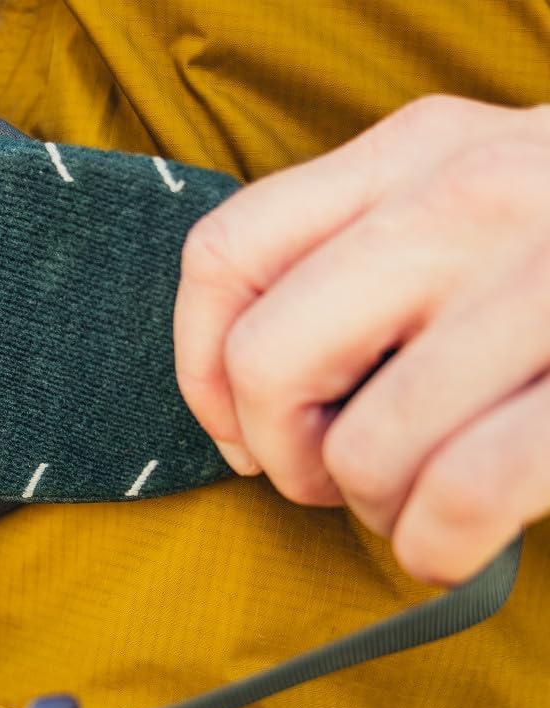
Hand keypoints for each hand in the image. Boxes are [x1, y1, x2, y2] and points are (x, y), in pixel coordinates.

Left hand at [175, 94, 549, 583]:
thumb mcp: (465, 209)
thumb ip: (355, 261)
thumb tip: (234, 392)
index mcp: (416, 154)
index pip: (224, 255)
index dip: (198, 366)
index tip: (240, 424)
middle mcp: (472, 199)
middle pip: (263, 360)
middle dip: (278, 452)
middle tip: (328, 473)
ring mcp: (546, 286)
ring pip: (362, 452)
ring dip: (375, 509)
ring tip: (420, 494)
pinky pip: (457, 499)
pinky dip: (432, 549)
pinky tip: (452, 540)